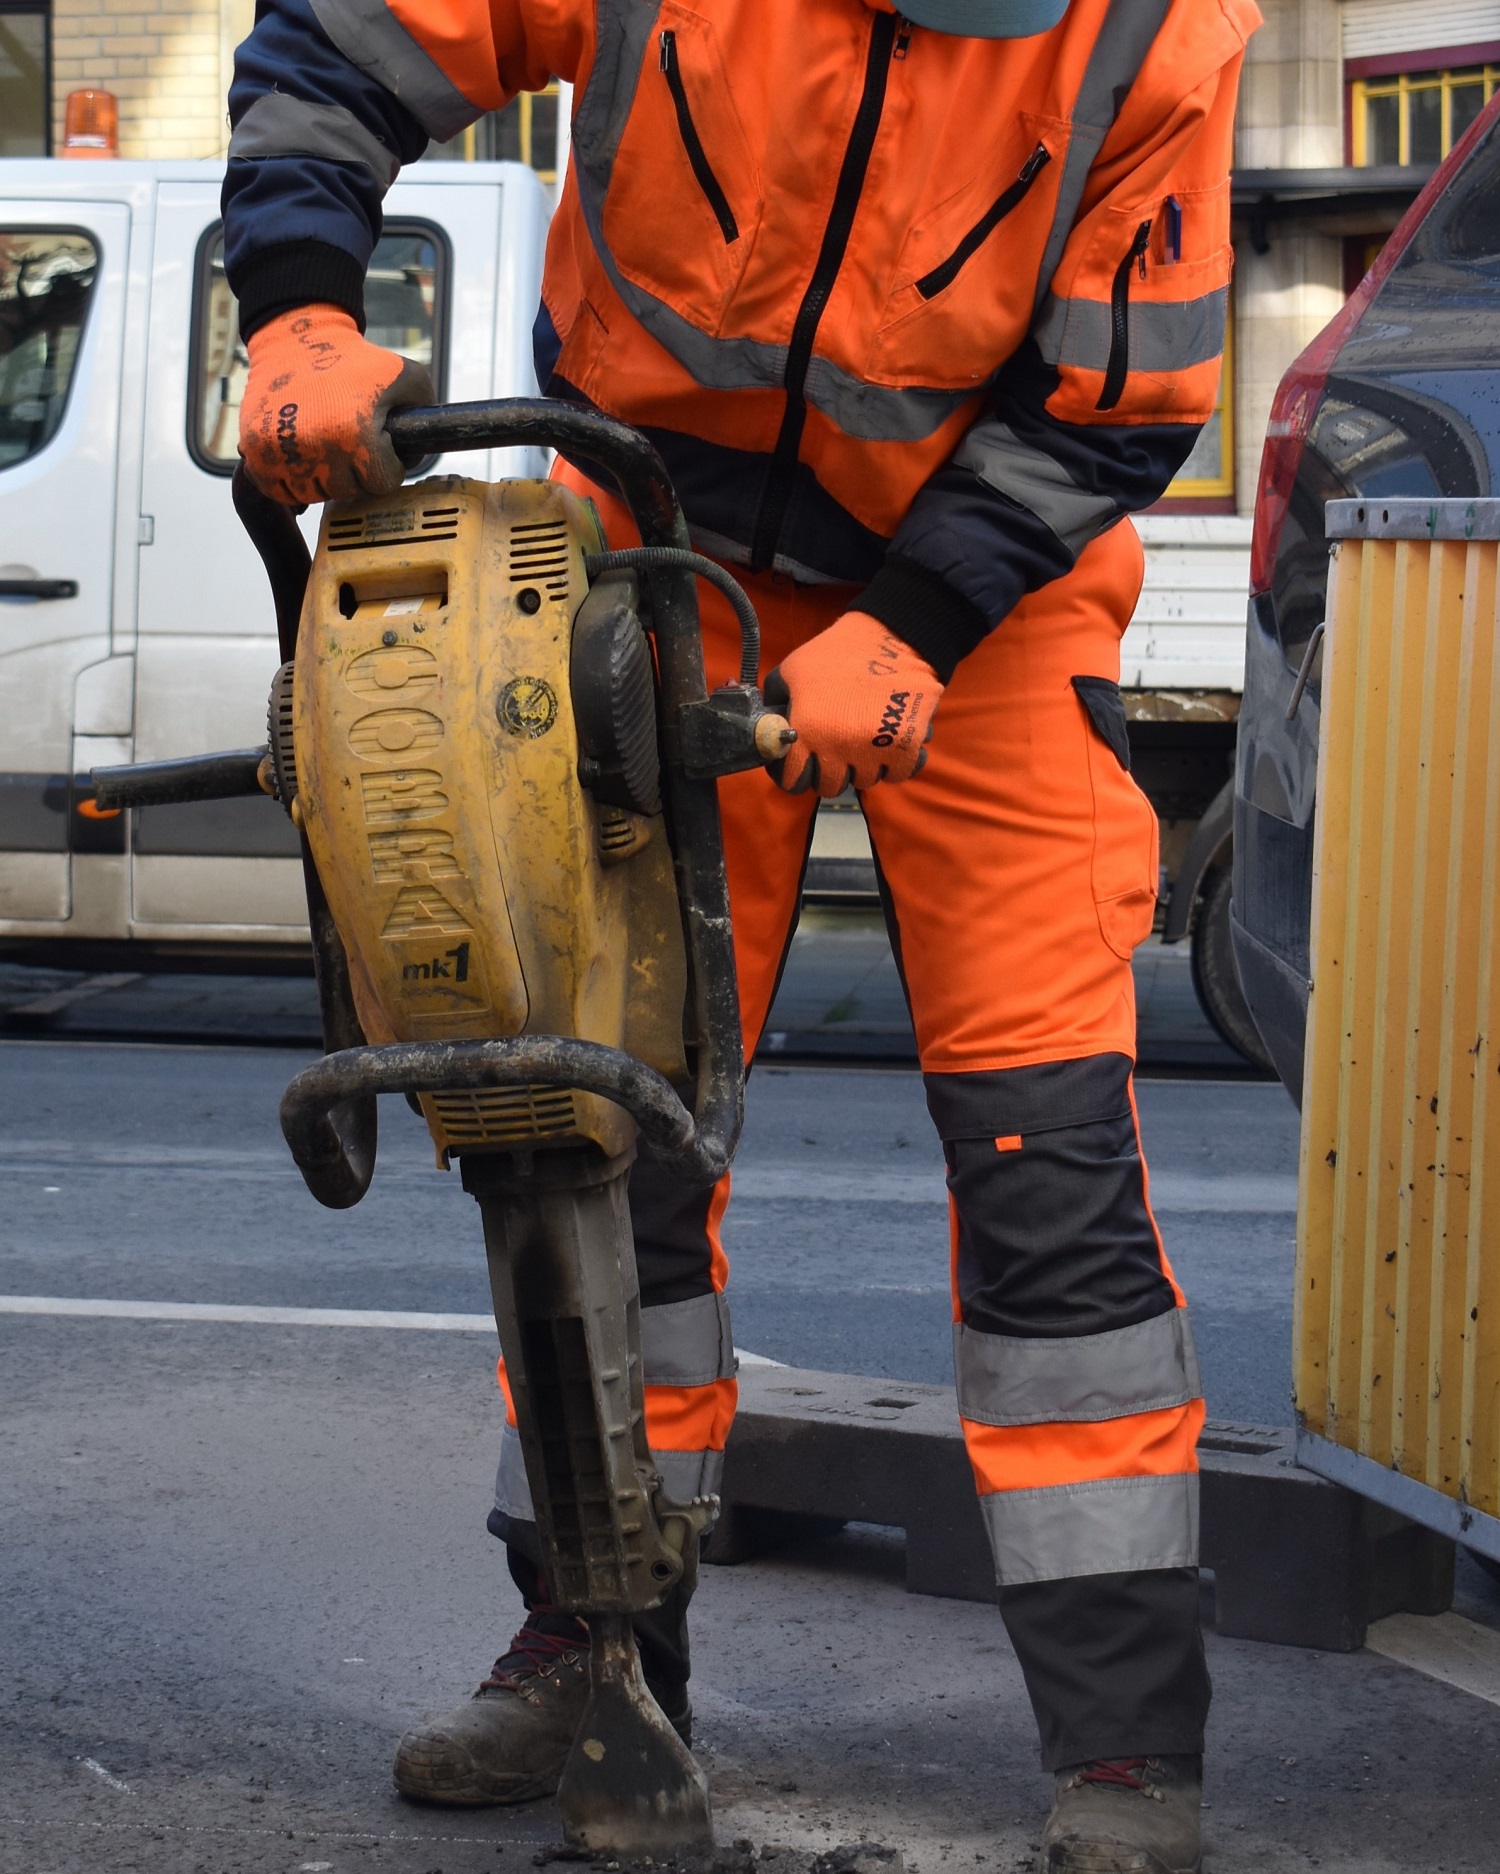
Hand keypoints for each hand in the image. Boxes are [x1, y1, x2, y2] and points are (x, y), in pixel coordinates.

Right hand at [239, 304, 434, 505]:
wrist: (295, 338)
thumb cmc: (354, 358)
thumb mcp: (406, 376)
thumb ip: (427, 412)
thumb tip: (430, 443)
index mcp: (355, 435)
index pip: (381, 483)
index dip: (387, 465)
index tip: (380, 446)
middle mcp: (316, 448)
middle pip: (348, 491)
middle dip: (356, 472)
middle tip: (352, 443)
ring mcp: (282, 453)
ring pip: (314, 494)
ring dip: (324, 477)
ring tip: (326, 445)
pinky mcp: (256, 452)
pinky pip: (280, 490)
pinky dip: (291, 480)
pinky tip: (302, 457)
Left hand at [763, 611, 941, 796]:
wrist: (893, 636)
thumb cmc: (838, 652)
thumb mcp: (792, 670)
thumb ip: (775, 700)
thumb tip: (768, 722)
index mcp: (807, 732)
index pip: (792, 782)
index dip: (793, 775)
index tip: (800, 765)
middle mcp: (838, 750)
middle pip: (829, 786)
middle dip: (828, 771)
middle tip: (833, 752)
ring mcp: (874, 753)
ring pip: (863, 781)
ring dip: (861, 766)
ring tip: (861, 742)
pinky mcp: (906, 749)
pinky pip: (896, 775)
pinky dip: (892, 764)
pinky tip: (886, 744)